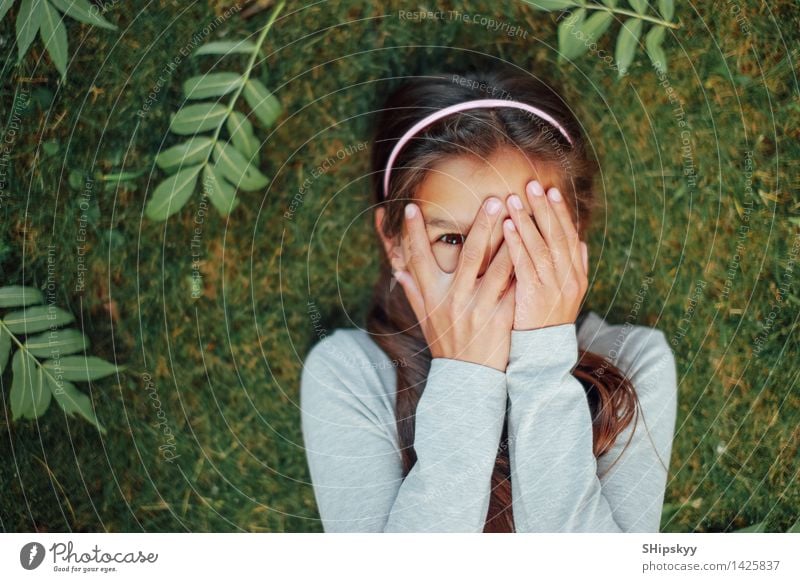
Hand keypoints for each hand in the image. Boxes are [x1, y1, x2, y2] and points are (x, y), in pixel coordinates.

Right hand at [393, 197, 515, 371]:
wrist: (467, 379)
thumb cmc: (445, 345)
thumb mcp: (425, 319)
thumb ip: (413, 293)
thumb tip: (398, 271)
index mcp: (433, 297)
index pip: (419, 259)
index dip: (413, 234)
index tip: (410, 208)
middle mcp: (454, 300)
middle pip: (469, 256)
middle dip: (480, 225)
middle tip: (492, 199)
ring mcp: (479, 309)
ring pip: (497, 268)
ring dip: (508, 239)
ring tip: (517, 215)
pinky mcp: (501, 318)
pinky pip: (514, 288)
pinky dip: (523, 268)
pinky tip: (533, 248)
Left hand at [501, 180, 588, 330]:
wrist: (542, 356)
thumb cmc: (548, 322)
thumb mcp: (567, 295)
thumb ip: (575, 267)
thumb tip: (581, 242)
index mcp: (577, 276)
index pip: (570, 237)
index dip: (560, 213)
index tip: (552, 191)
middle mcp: (569, 279)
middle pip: (557, 236)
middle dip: (544, 208)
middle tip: (533, 185)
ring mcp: (553, 288)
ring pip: (540, 246)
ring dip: (527, 220)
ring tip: (514, 199)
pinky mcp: (534, 297)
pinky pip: (524, 264)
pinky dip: (515, 243)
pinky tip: (506, 227)